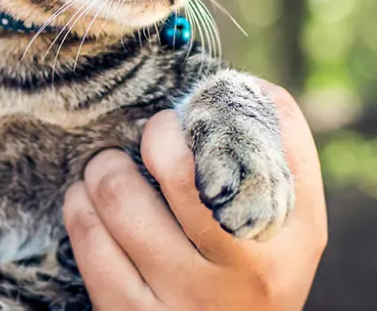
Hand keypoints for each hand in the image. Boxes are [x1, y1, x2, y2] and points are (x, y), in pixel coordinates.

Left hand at [62, 81, 327, 309]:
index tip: (188, 112)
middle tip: (149, 134)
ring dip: (104, 169)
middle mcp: (240, 270)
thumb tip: (241, 87)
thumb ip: (282, 161)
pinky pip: (91, 245)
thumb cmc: (262, 275)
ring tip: (107, 167)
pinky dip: (79, 209)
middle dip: (152, 135)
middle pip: (178, 171)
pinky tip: (85, 201)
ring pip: (120, 201)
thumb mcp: (297, 230)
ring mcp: (185, 299)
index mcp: (288, 236)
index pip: (257, 147)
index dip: (214, 112)